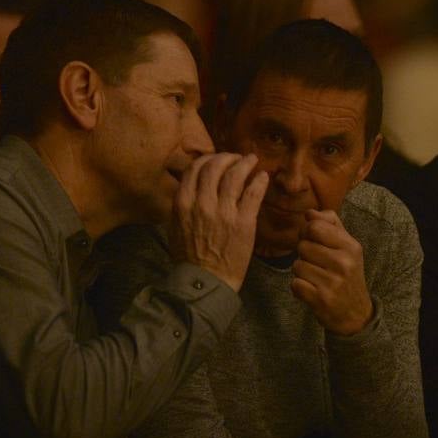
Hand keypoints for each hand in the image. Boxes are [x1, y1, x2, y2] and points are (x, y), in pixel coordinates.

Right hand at [169, 154, 268, 292]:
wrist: (204, 280)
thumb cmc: (188, 256)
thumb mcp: (175, 225)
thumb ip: (184, 203)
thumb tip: (193, 185)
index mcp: (183, 203)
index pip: (195, 168)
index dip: (208, 159)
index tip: (217, 160)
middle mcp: (202, 203)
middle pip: (215, 166)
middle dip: (227, 157)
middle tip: (237, 157)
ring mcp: (224, 212)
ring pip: (235, 175)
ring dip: (245, 163)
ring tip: (252, 160)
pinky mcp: (243, 222)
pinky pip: (253, 193)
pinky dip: (259, 181)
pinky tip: (262, 176)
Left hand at [292, 210, 372, 334]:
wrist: (355, 314)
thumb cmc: (347, 275)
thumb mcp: (347, 247)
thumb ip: (330, 225)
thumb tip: (309, 212)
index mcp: (351, 246)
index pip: (314, 226)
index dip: (307, 232)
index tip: (313, 242)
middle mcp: (344, 262)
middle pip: (303, 245)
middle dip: (304, 255)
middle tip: (317, 265)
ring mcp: (333, 282)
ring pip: (297, 265)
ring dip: (301, 273)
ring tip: (316, 279)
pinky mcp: (321, 299)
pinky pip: (295, 284)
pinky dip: (299, 288)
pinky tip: (311, 291)